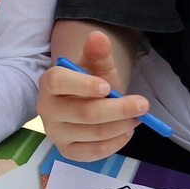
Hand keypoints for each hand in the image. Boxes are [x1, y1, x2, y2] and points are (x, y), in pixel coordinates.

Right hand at [35, 28, 150, 160]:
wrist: (82, 102)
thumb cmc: (89, 82)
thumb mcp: (95, 66)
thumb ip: (97, 53)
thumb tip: (98, 36)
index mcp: (49, 83)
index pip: (59, 82)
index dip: (83, 85)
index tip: (107, 87)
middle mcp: (47, 109)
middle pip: (85, 113)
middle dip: (118, 109)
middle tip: (143, 104)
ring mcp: (56, 133)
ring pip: (94, 132)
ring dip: (122, 125)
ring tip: (138, 117)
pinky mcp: (67, 150)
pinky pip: (94, 152)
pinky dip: (115, 143)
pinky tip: (126, 132)